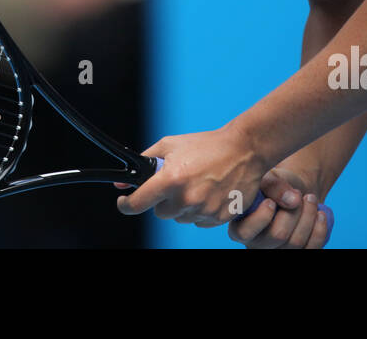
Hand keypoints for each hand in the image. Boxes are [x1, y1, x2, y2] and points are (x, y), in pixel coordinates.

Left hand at [115, 123, 267, 226]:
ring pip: (181, 218)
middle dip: (163, 200)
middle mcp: (186, 198)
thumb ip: (145, 161)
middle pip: (161, 213)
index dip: (126, 204)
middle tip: (175, 184)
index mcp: (171, 179)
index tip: (124, 202)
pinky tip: (209, 192)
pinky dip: (200, 211)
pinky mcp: (219, 217)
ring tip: (197, 185)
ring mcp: (204, 210)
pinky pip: (200, 221)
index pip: (138, 203)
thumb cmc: (207, 145)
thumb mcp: (170, 145)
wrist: (244, 150)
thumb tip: (122, 181)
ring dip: (183, 206)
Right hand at [228, 167, 332, 247]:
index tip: (272, 200)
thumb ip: (272, 184)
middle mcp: (256, 244)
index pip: (245, 232)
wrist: (293, 193)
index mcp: (239, 225)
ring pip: (296, 242)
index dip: (261, 217)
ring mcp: (277, 251)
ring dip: (308, 216)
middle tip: (298, 194)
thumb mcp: (268, 177)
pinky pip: (312, 249)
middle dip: (292, 212)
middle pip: (277, 235)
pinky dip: (319, 230)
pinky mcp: (297, 252)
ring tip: (310, 198)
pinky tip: (320, 214)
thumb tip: (292, 201)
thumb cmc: (274, 184)